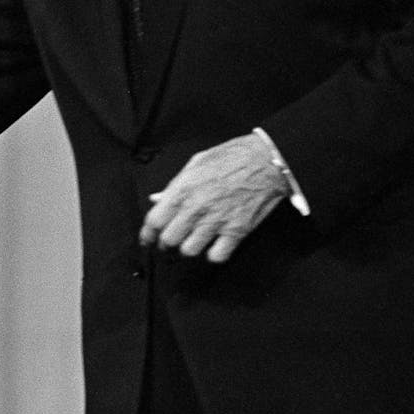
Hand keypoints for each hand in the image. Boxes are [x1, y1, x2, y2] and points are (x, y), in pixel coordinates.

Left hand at [138, 134, 288, 262]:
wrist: (266, 162)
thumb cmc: (231, 157)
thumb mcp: (196, 163)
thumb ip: (174, 184)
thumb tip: (157, 199)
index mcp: (183, 189)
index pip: (154, 220)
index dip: (147, 233)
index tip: (147, 238)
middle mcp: (196, 208)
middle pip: (169, 239)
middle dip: (165, 242)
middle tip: (168, 241)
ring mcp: (216, 221)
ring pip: (189, 250)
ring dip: (187, 248)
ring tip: (191, 242)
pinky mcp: (237, 232)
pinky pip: (217, 256)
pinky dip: (213, 255)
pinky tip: (213, 246)